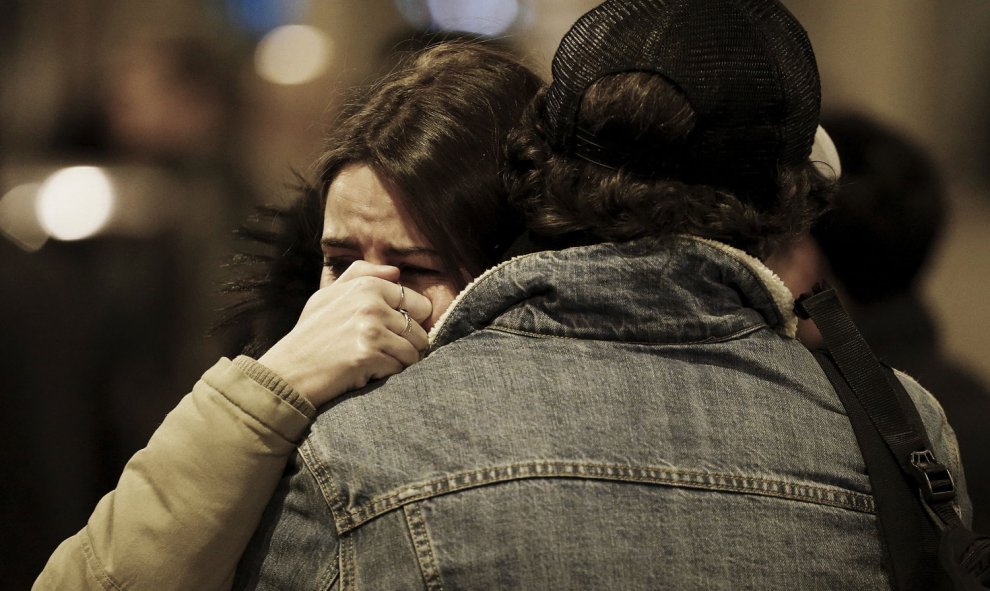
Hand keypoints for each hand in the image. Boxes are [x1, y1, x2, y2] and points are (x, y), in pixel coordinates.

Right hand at [259, 261, 431, 406]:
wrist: (288, 371)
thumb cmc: (310, 334)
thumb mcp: (328, 295)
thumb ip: (361, 275)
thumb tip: (396, 271)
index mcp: (367, 286)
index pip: (419, 304)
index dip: (410, 322)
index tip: (390, 332)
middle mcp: (371, 304)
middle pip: (420, 330)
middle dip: (407, 344)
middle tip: (383, 352)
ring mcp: (371, 329)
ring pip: (414, 350)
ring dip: (399, 361)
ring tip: (375, 362)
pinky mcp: (369, 355)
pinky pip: (400, 367)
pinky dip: (389, 373)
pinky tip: (367, 371)